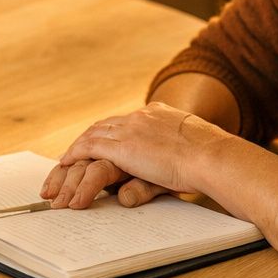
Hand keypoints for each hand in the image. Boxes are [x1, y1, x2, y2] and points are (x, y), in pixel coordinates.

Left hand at [43, 103, 229, 208]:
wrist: (213, 157)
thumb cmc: (213, 160)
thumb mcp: (194, 150)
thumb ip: (176, 150)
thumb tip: (176, 159)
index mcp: (160, 114)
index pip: (126, 122)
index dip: (110, 132)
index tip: (101, 141)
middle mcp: (141, 117)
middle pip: (104, 126)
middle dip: (88, 139)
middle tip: (74, 152)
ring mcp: (131, 129)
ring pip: (93, 135)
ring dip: (77, 149)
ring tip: (65, 162)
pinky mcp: (123, 146)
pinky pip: (90, 147)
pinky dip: (76, 154)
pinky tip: (66, 163)